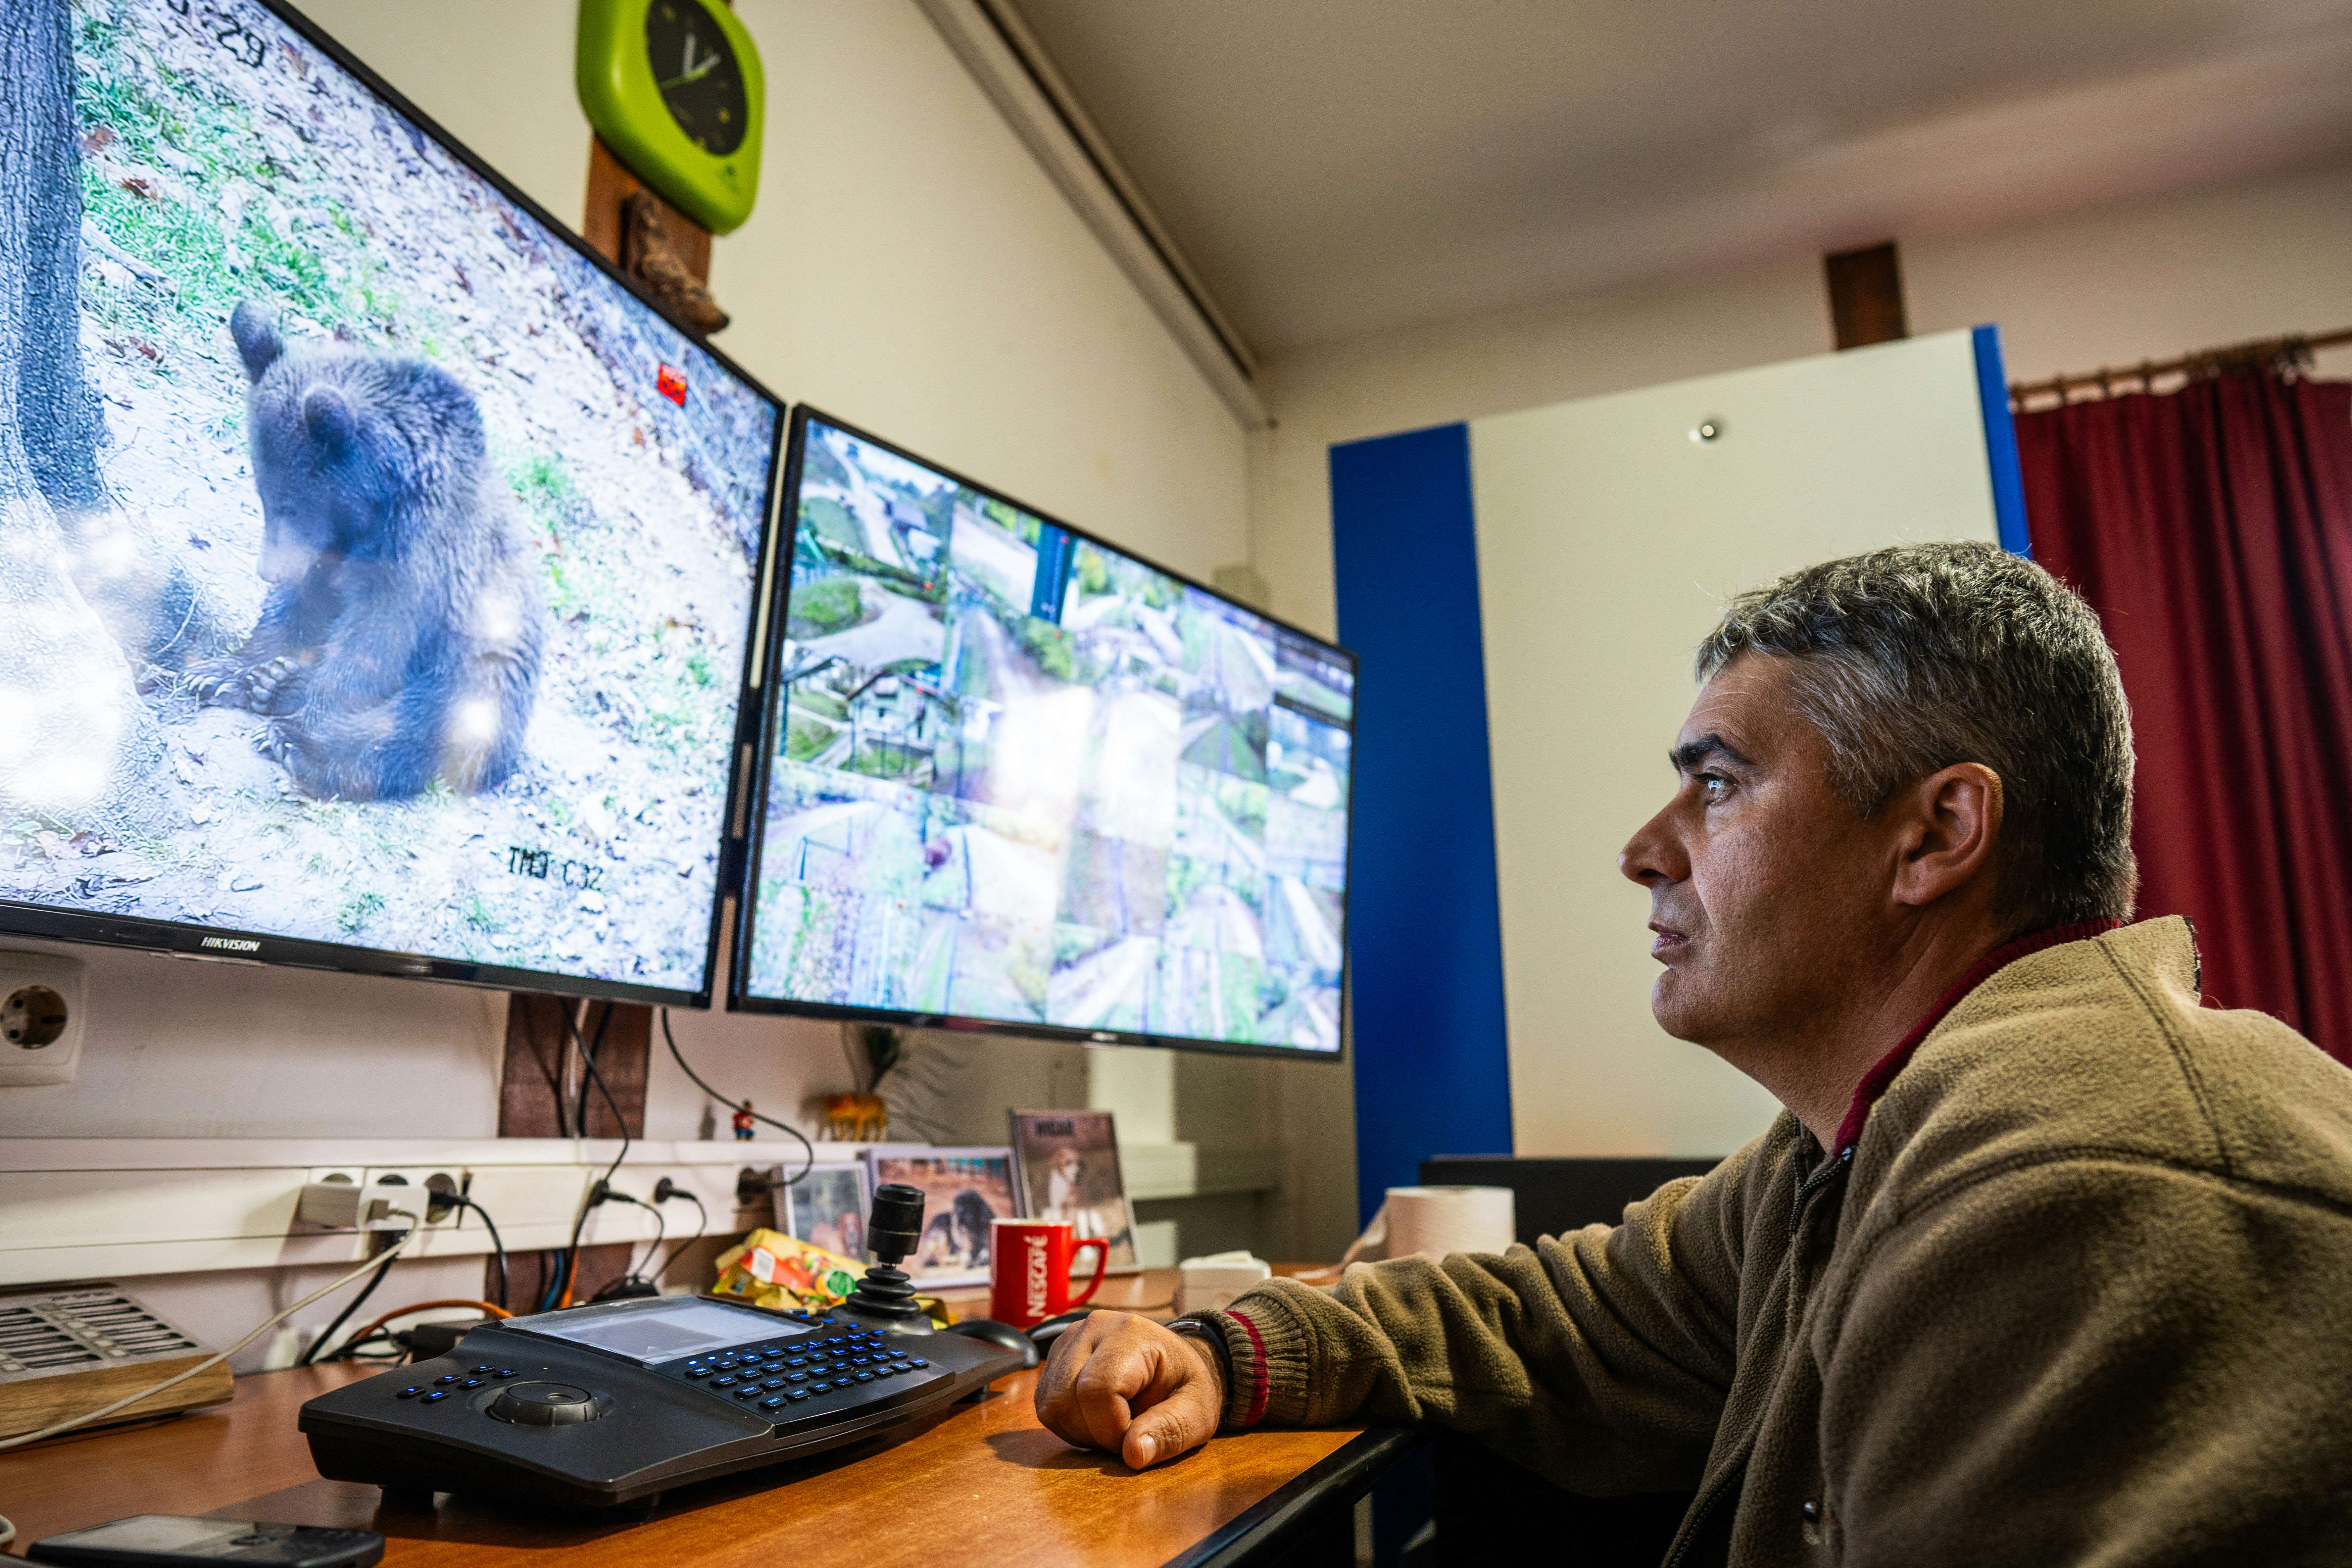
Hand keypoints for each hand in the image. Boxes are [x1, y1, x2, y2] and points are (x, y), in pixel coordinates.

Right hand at [1033, 1312, 1224, 1471]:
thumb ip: (1170, 1431)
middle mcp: (1092, 1328)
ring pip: (1050, 1404)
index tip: (1137, 1437)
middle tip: (1125, 1435)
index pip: (1097, 1388)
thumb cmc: (1185, 1385)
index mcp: (1130, 1333)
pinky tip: (1095, 1419)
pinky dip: (1068, 1423)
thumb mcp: (1197, 1412)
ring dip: (1079, 1431)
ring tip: (1111, 1426)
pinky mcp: (1055, 1358)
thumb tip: (1132, 1455)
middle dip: (1094, 1433)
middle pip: (1065, 1397)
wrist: (1174, 1364)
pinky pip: (1045, 1404)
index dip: (1112, 1428)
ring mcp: (1068, 1341)